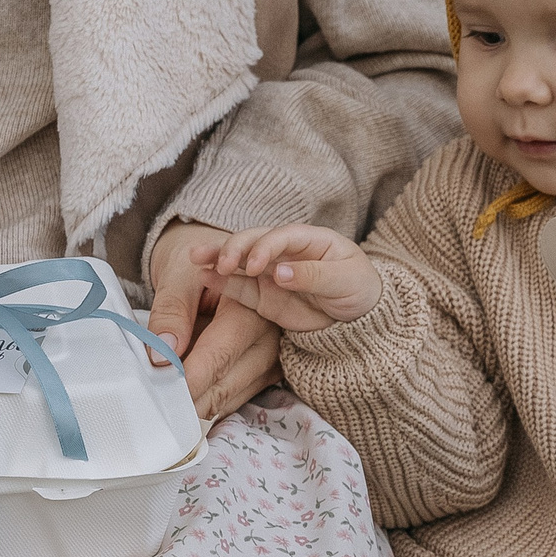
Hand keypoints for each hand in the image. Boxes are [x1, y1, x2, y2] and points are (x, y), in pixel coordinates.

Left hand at [147, 222, 282, 419]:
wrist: (217, 263)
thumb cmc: (196, 266)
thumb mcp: (178, 277)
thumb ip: (170, 313)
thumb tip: (162, 356)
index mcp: (252, 309)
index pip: (219, 356)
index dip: (188, 380)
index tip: (159, 394)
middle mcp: (268, 339)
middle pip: (224, 386)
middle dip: (186, 399)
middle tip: (151, 401)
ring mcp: (269, 361)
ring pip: (226, 400)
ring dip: (193, 403)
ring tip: (162, 394)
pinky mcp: (261, 376)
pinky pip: (229, 400)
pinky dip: (203, 400)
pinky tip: (181, 392)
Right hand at [196, 223, 380, 330]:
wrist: (358, 319)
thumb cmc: (358, 290)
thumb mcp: (346, 281)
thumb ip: (314, 275)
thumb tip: (279, 273)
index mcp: (308, 240)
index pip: (281, 236)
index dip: (265, 247)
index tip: (254, 265)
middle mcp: (284, 251)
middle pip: (254, 241)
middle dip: (235, 248)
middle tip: (222, 262)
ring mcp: (270, 273)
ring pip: (240, 260)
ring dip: (218, 257)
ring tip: (197, 259)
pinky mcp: (262, 295)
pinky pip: (238, 287)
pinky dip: (221, 282)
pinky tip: (204, 276)